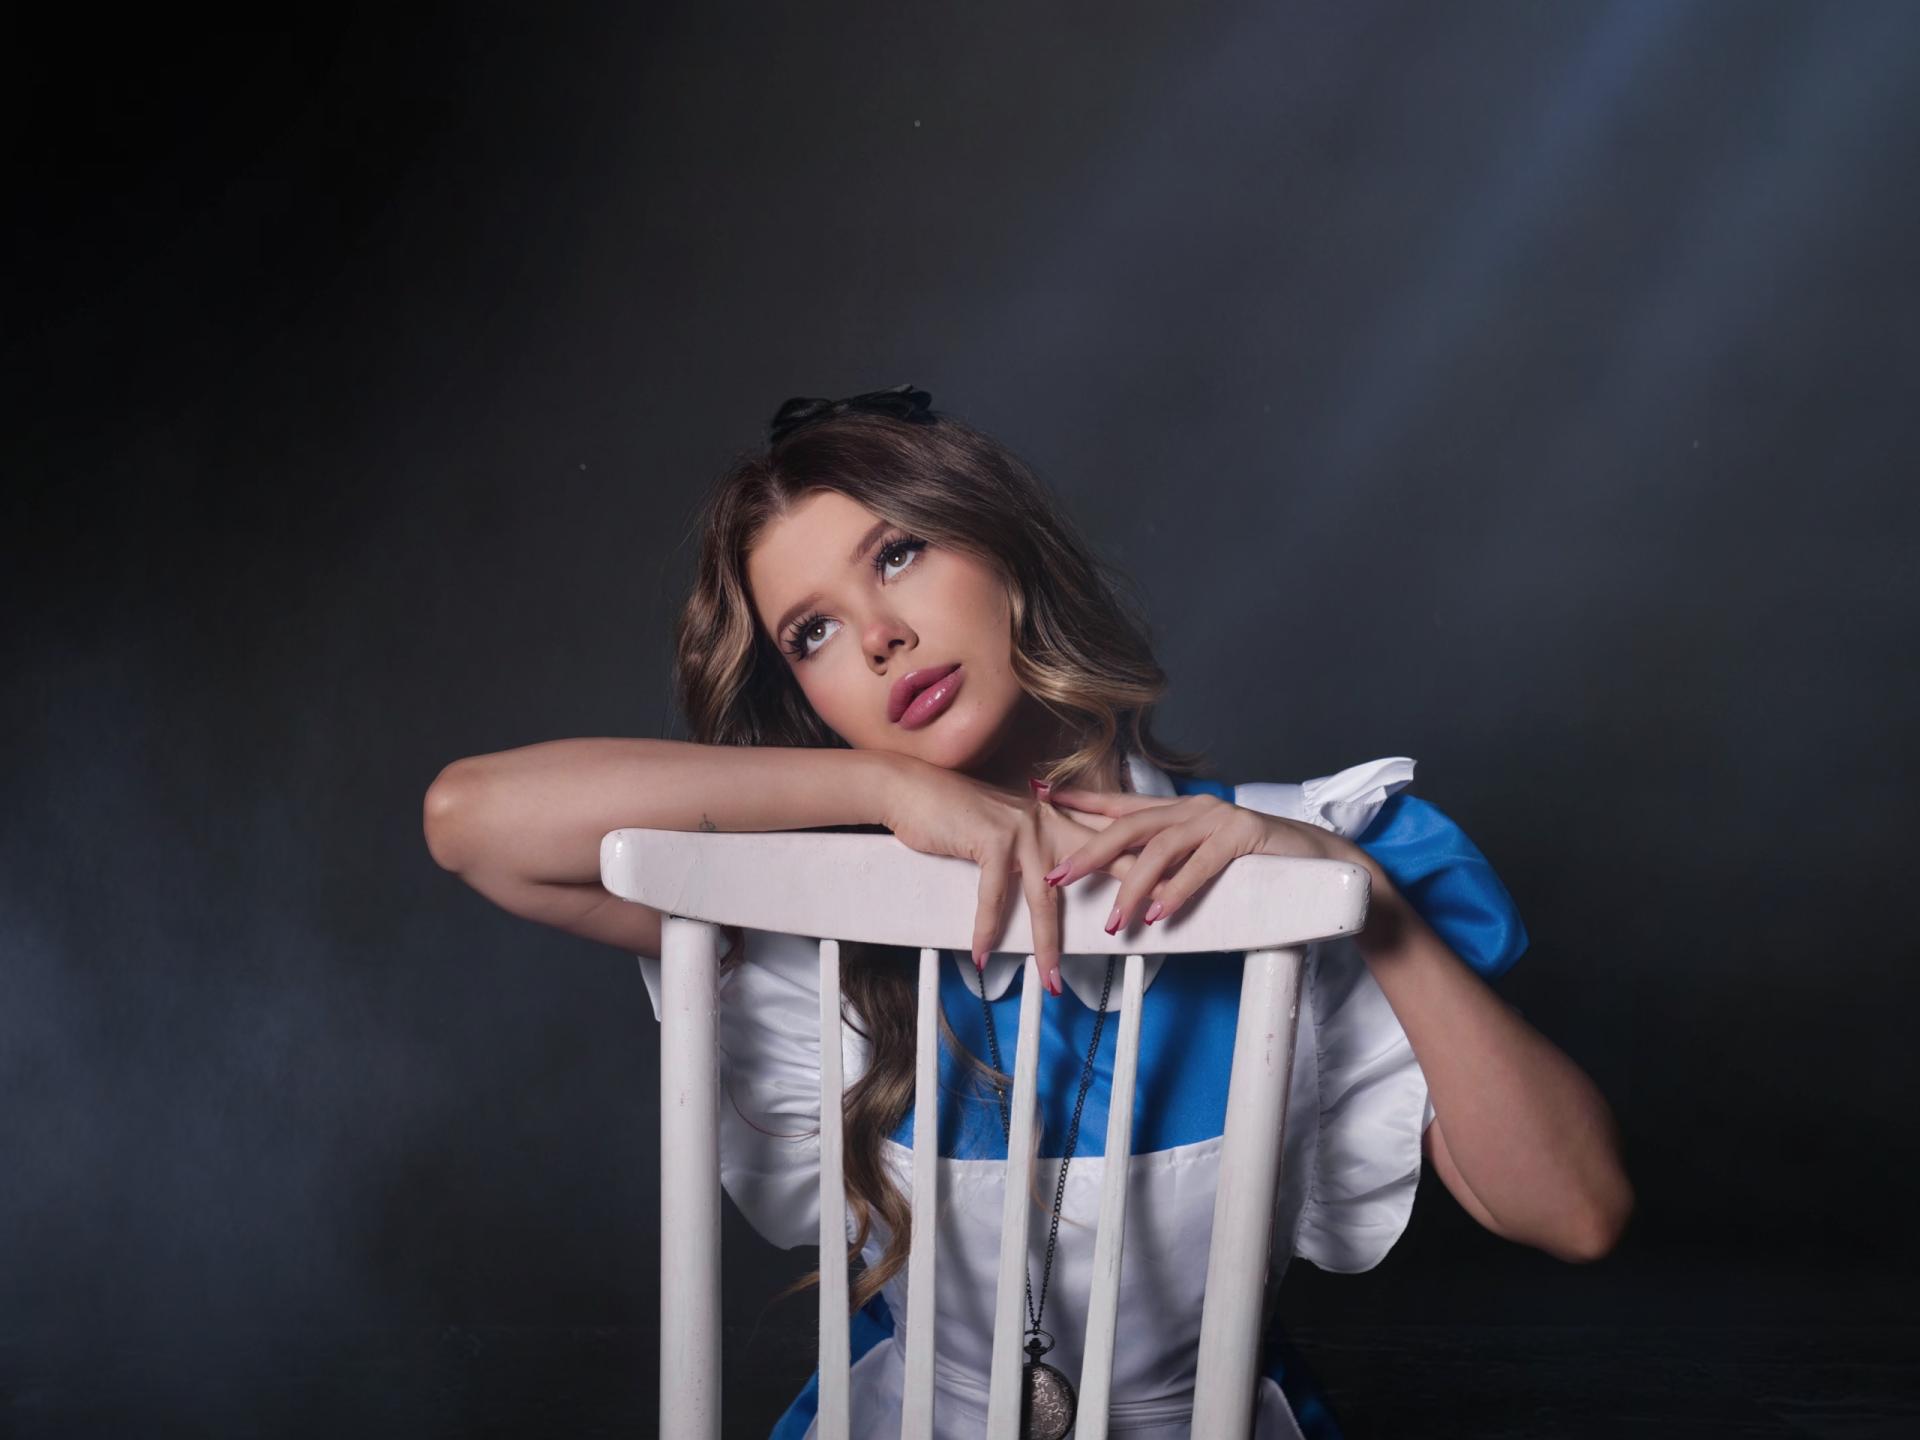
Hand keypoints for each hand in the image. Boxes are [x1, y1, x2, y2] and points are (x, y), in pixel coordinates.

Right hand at [876, 760, 1133, 995]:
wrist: (912, 789)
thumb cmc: (956, 814)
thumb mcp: (1006, 829)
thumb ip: (1034, 849)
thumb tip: (1051, 884)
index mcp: (1059, 819)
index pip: (1110, 847)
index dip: (1142, 869)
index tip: (1168, 896)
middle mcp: (1049, 821)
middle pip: (1095, 872)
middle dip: (1118, 907)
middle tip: (1140, 939)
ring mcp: (1022, 829)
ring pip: (1044, 899)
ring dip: (1046, 946)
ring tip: (1049, 981)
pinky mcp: (993, 839)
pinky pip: (995, 895)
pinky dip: (986, 928)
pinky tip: (981, 954)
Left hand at [1042, 786, 1350, 931]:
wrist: (1321, 864)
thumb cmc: (1258, 868)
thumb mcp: (1203, 863)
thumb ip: (1167, 865)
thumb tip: (1124, 886)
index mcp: (1179, 811)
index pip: (1120, 803)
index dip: (1080, 799)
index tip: (1039, 796)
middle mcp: (1194, 808)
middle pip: (1129, 826)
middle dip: (1089, 852)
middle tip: (1057, 876)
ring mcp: (1219, 818)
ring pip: (1161, 849)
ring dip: (1132, 888)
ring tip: (1114, 922)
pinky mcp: (1245, 835)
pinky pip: (1202, 864)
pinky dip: (1178, 891)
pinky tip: (1158, 914)